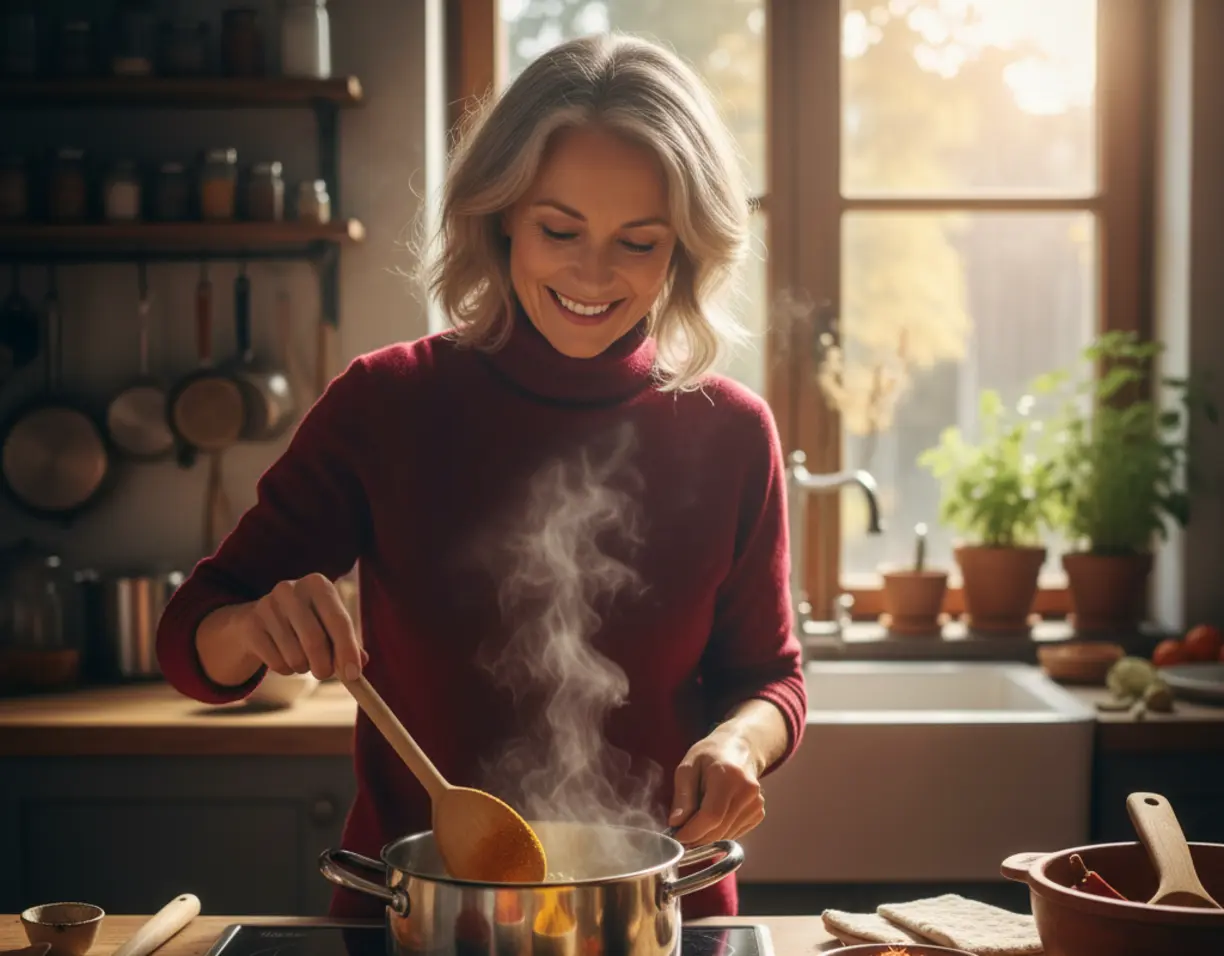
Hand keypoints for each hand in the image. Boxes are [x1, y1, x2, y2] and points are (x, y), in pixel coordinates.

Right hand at [241, 573, 365, 680]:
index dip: (347, 650)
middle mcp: (292, 590)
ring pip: (295, 656)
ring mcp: (267, 605)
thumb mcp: (328, 627)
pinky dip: (285, 669)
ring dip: (303, 667)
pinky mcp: (251, 625)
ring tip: (301, 658)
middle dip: (324, 666)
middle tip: (324, 674)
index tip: (353, 676)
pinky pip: (276, 663)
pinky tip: (282, 656)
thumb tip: (357, 667)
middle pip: (315, 640)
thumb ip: (348, 645)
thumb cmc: (304, 625)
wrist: (256, 622)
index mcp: (318, 584)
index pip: (339, 620)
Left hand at [668, 726, 764, 844]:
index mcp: (728, 776)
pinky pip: (733, 833)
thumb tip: (677, 823)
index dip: (692, 831)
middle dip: (696, 837)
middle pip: (719, 829)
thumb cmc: (710, 755)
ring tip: (694, 821)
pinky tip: (712, 816)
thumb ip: (682, 796)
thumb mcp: (688, 767)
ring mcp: (756, 803)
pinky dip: (719, 832)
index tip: (676, 836)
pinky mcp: (758, 813)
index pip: (711, 815)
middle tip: (680, 833)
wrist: (739, 748)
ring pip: (726, 835)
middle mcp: (747, 791)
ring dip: (706, 836)